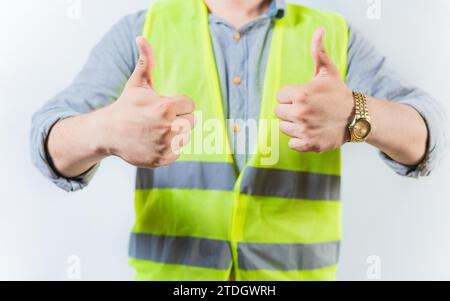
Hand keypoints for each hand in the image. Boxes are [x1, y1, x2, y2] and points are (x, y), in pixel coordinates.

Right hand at [99, 37, 195, 167]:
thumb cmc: (126, 106)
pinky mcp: (163, 159)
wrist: (108, 133)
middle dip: (178, 118)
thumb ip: (146, 60)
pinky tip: (155, 142)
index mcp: (166, 108)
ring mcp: (166, 146)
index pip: (190, 105)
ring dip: (175, 133)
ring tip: (156, 130)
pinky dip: (169, 148)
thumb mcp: (137, 83)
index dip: (177, 105)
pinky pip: (178, 151)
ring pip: (185, 136)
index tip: (162, 106)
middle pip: (191, 121)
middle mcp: (168, 128)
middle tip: (158, 119)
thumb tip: (141, 37)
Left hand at [275, 28, 353, 152]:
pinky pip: (291, 143)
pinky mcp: (308, 144)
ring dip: (293, 125)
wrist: (357, 117)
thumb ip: (318, 52)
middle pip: (279, 112)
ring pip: (283, 127)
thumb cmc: (339, 93)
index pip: (280, 96)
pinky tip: (309, 132)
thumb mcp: (328, 71)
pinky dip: (298, 140)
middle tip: (306, 109)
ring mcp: (304, 130)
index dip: (290, 96)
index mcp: (301, 94)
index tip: (303, 97)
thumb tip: (319, 30)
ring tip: (308, 120)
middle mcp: (300, 113)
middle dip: (290, 110)